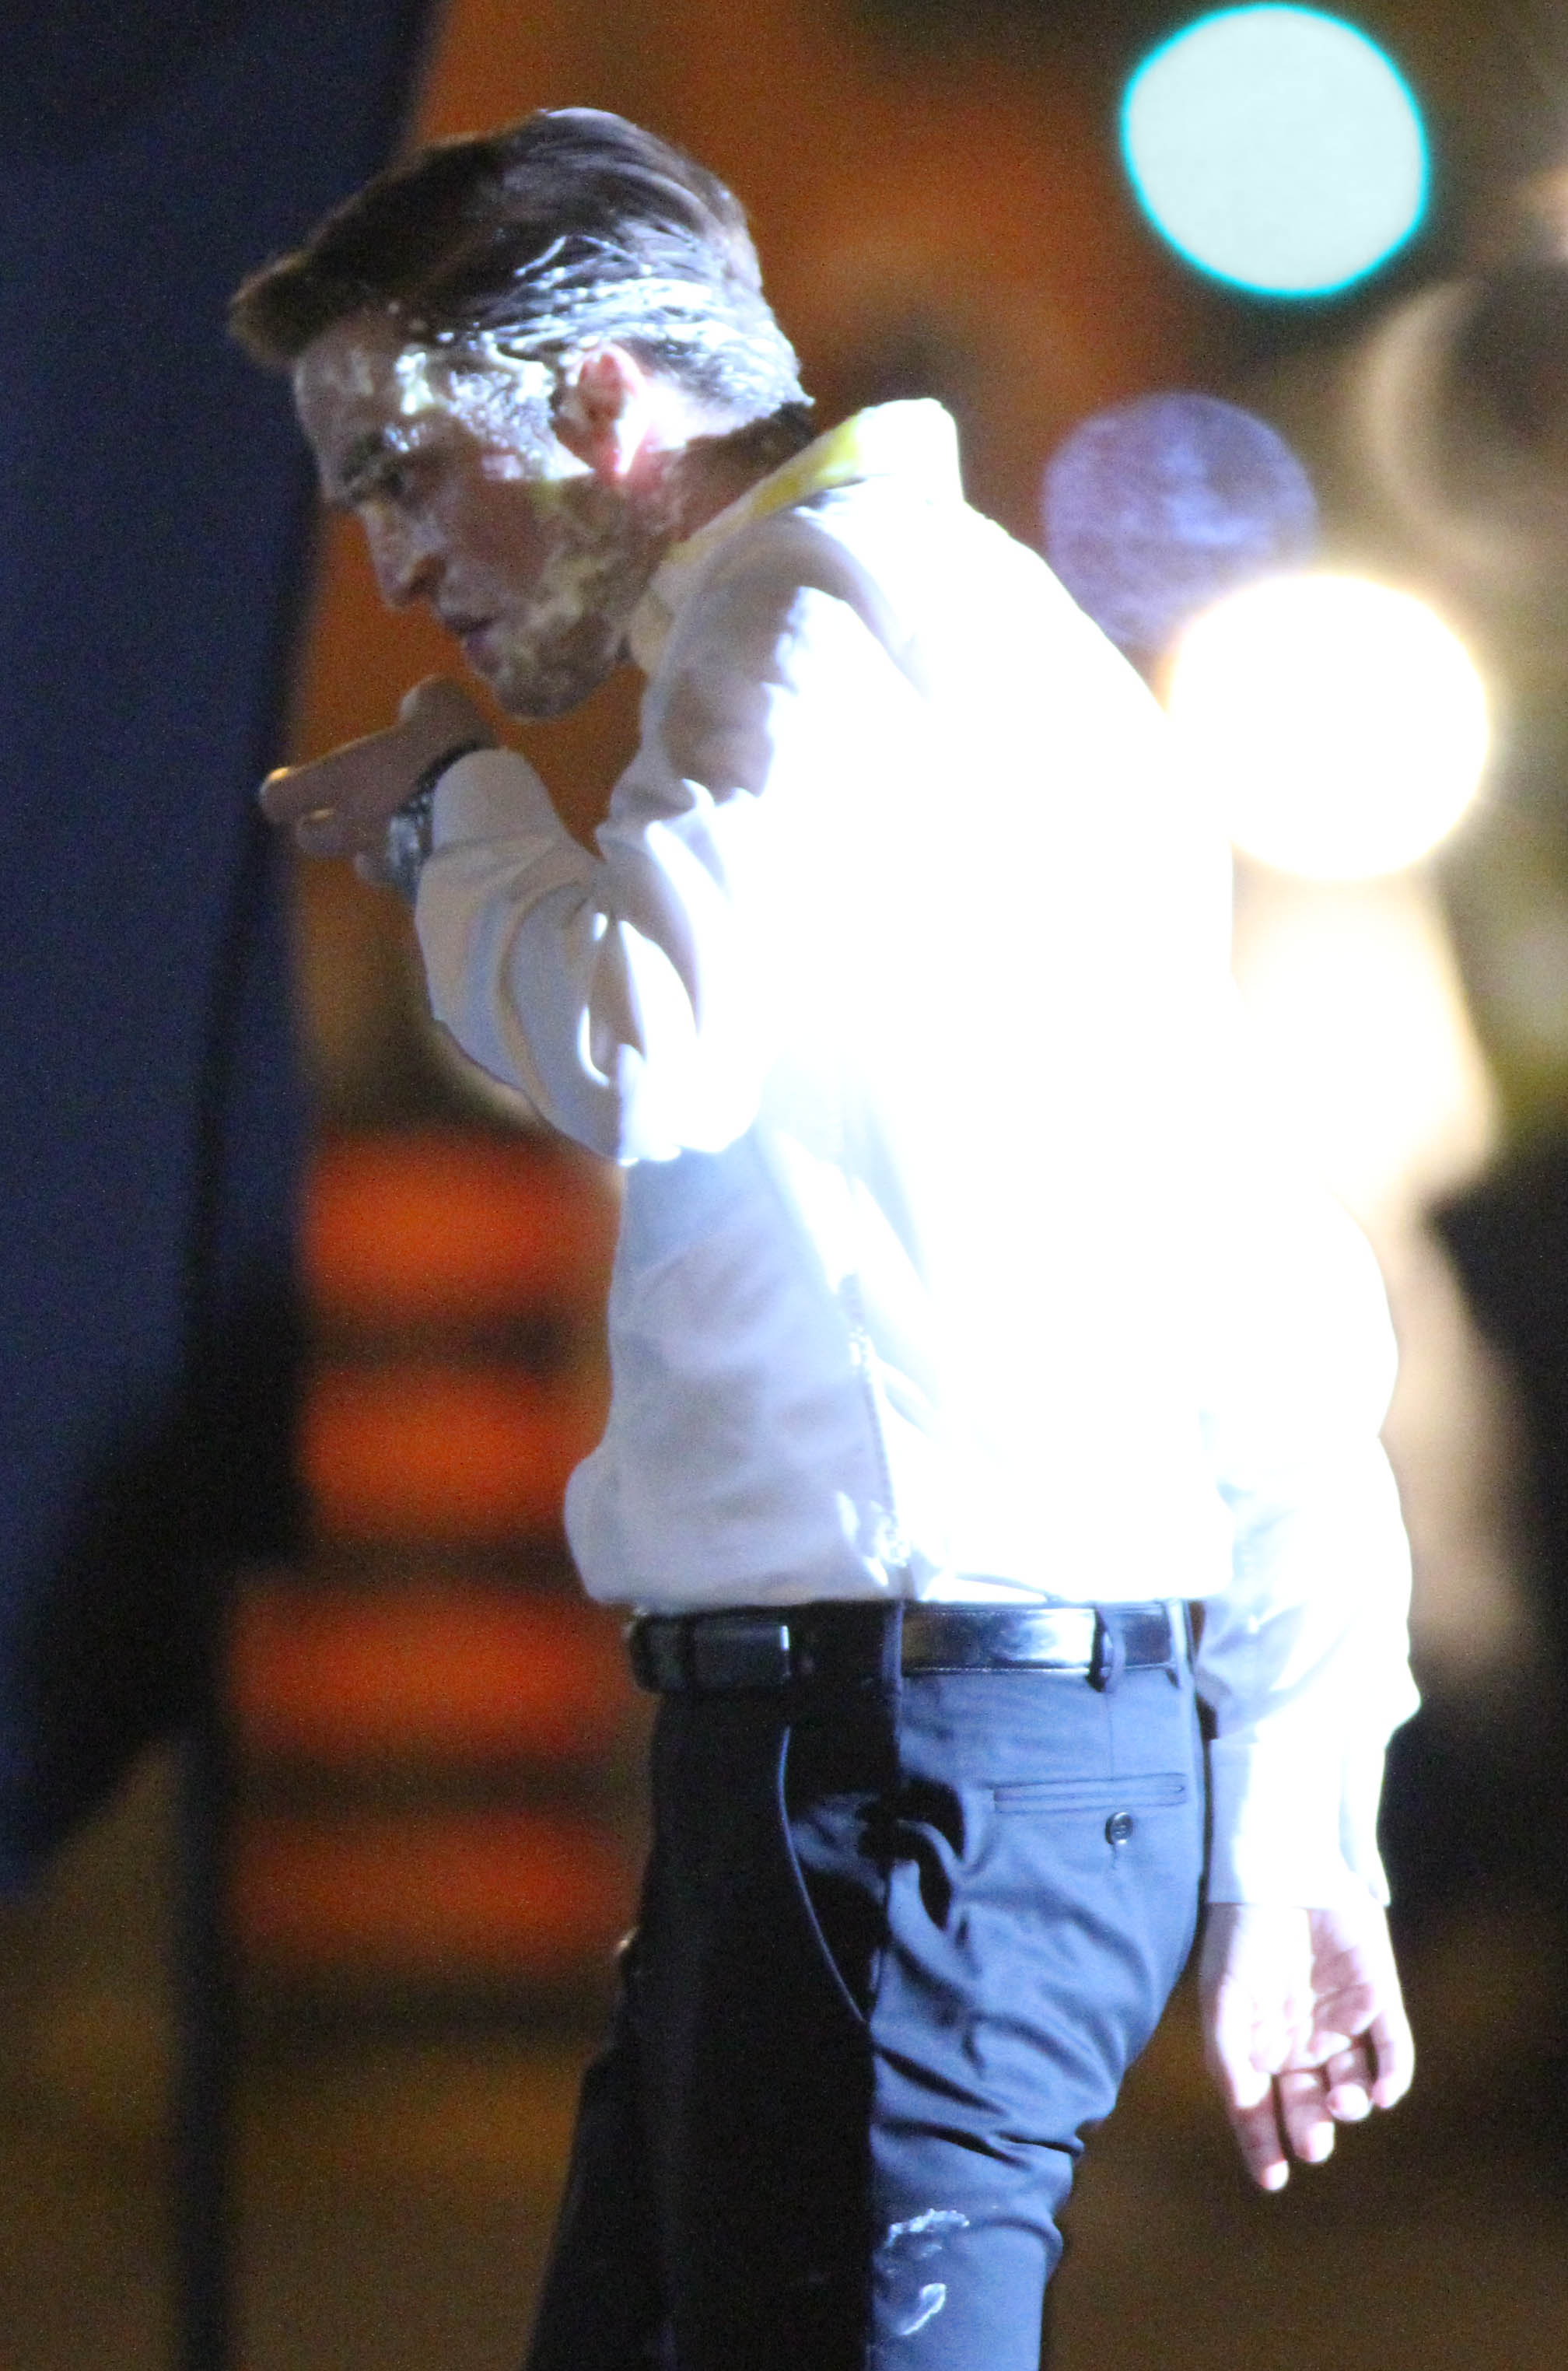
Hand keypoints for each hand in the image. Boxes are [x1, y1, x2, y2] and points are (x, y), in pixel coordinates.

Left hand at [258, 677, 493, 875]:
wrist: (492, 817)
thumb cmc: (450, 751)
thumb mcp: (439, 705)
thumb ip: (420, 706)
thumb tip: (417, 710)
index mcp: (344, 779)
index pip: (278, 798)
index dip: (281, 791)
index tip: (290, 784)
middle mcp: (354, 826)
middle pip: (310, 839)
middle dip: (322, 825)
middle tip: (347, 809)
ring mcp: (386, 862)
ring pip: (363, 865)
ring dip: (373, 851)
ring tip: (404, 833)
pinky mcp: (419, 887)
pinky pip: (409, 879)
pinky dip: (418, 867)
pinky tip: (445, 850)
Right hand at [1198, 1896, 1413, 2191]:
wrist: (1280, 1871)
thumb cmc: (1241, 1935)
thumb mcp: (1222, 1999)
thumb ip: (1230, 2056)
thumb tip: (1246, 2110)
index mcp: (1259, 2045)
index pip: (1260, 2107)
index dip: (1263, 2144)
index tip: (1273, 2178)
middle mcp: (1301, 2042)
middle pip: (1309, 2104)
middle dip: (1311, 2129)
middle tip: (1313, 2143)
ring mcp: (1342, 2022)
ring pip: (1354, 2086)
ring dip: (1349, 2105)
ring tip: (1338, 2102)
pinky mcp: (1379, 2000)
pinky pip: (1393, 2051)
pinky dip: (1391, 2077)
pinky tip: (1380, 2094)